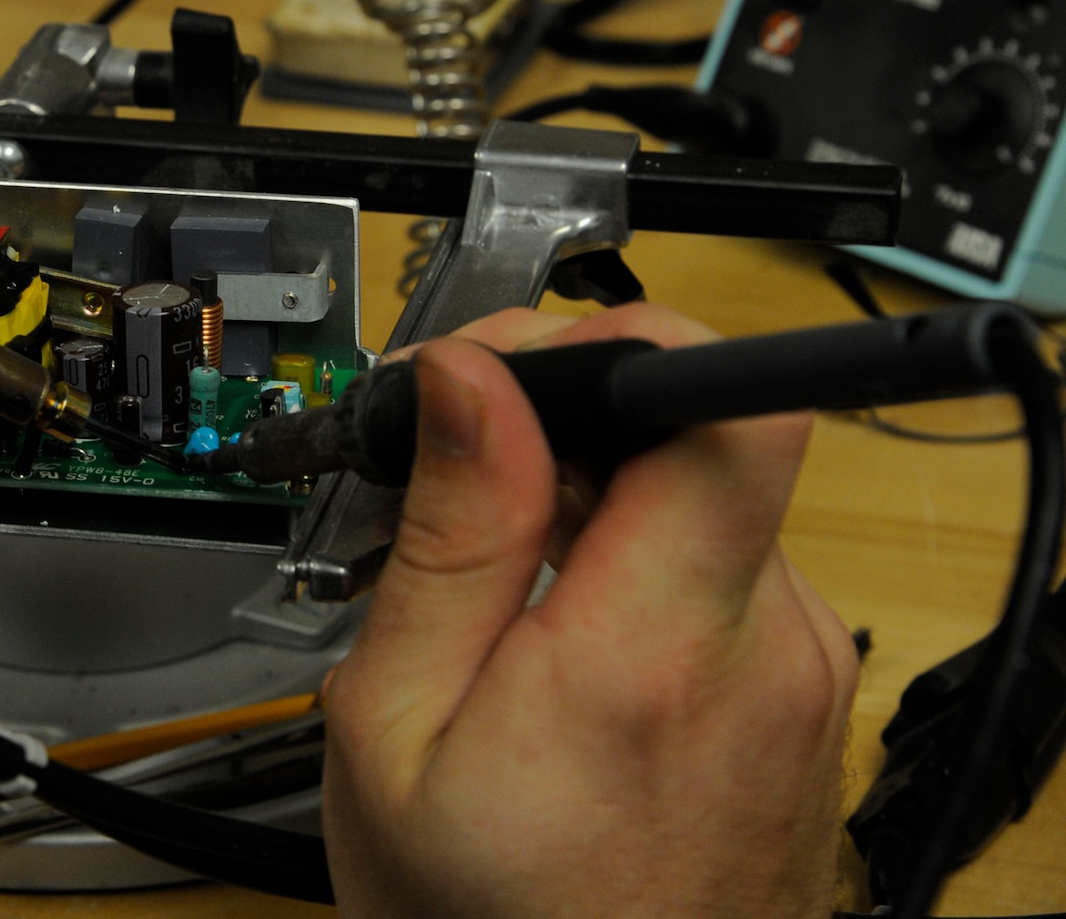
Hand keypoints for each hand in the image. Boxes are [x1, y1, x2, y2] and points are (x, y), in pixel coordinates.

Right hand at [322, 303, 858, 918]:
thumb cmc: (484, 915)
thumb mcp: (397, 727)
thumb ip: (449, 536)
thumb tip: (470, 380)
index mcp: (651, 650)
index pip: (735, 406)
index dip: (633, 338)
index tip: (528, 366)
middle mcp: (763, 650)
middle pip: (705, 434)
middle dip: (575, 417)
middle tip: (462, 469)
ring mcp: (799, 677)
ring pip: (707, 496)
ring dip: (600, 492)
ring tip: (500, 577)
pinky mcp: (801, 698)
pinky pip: (726, 566)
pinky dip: (638, 558)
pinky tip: (558, 626)